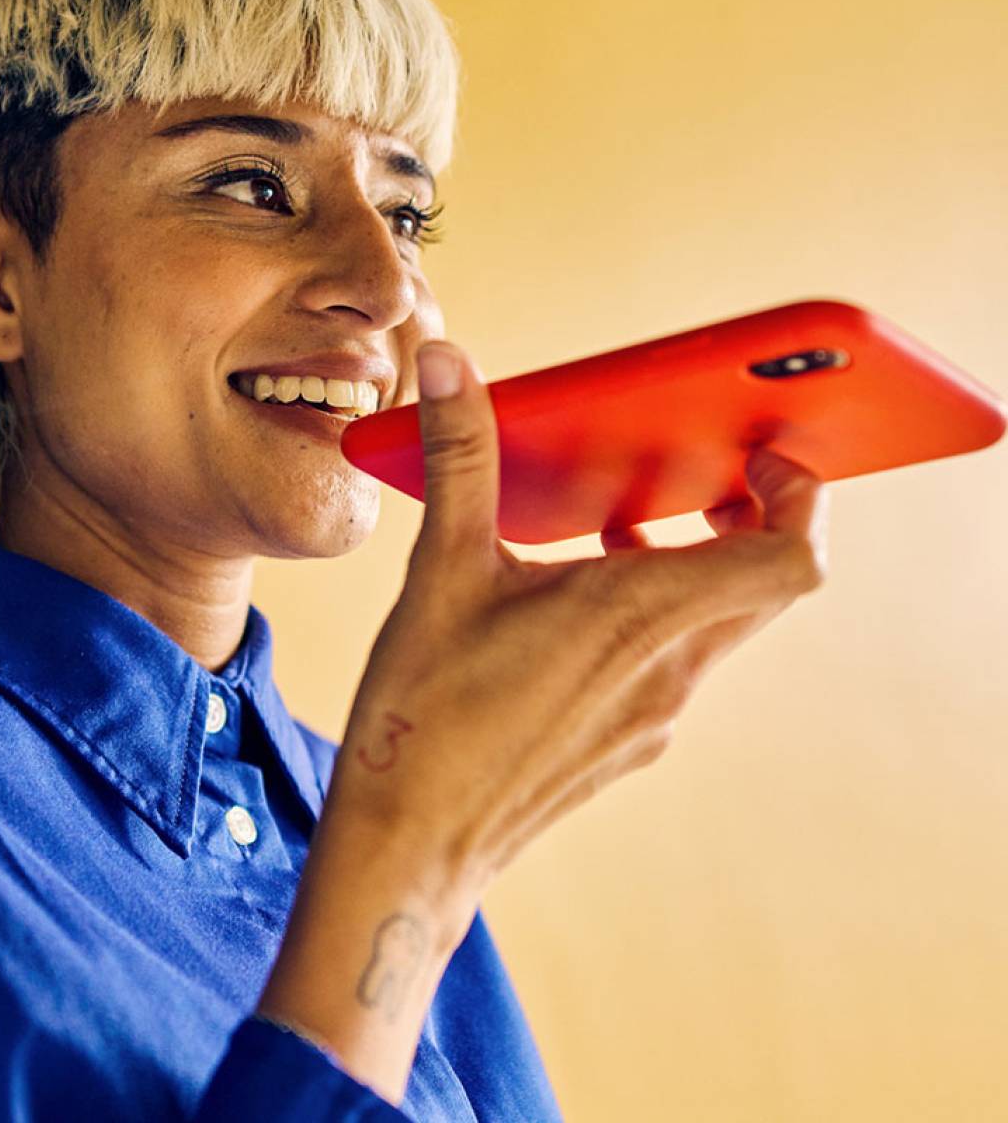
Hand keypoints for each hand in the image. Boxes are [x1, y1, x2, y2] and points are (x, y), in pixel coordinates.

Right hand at [333, 338, 829, 893]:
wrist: (410, 848)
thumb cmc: (423, 718)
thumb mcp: (440, 571)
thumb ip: (460, 458)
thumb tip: (453, 365)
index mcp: (634, 615)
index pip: (789, 559)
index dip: (803, 497)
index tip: (764, 453)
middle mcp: (665, 671)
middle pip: (765, 584)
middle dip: (753, 516)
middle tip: (705, 470)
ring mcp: (654, 716)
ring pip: (718, 623)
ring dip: (697, 564)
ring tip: (625, 523)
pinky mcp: (629, 741)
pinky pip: (677, 661)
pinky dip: (658, 614)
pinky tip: (578, 600)